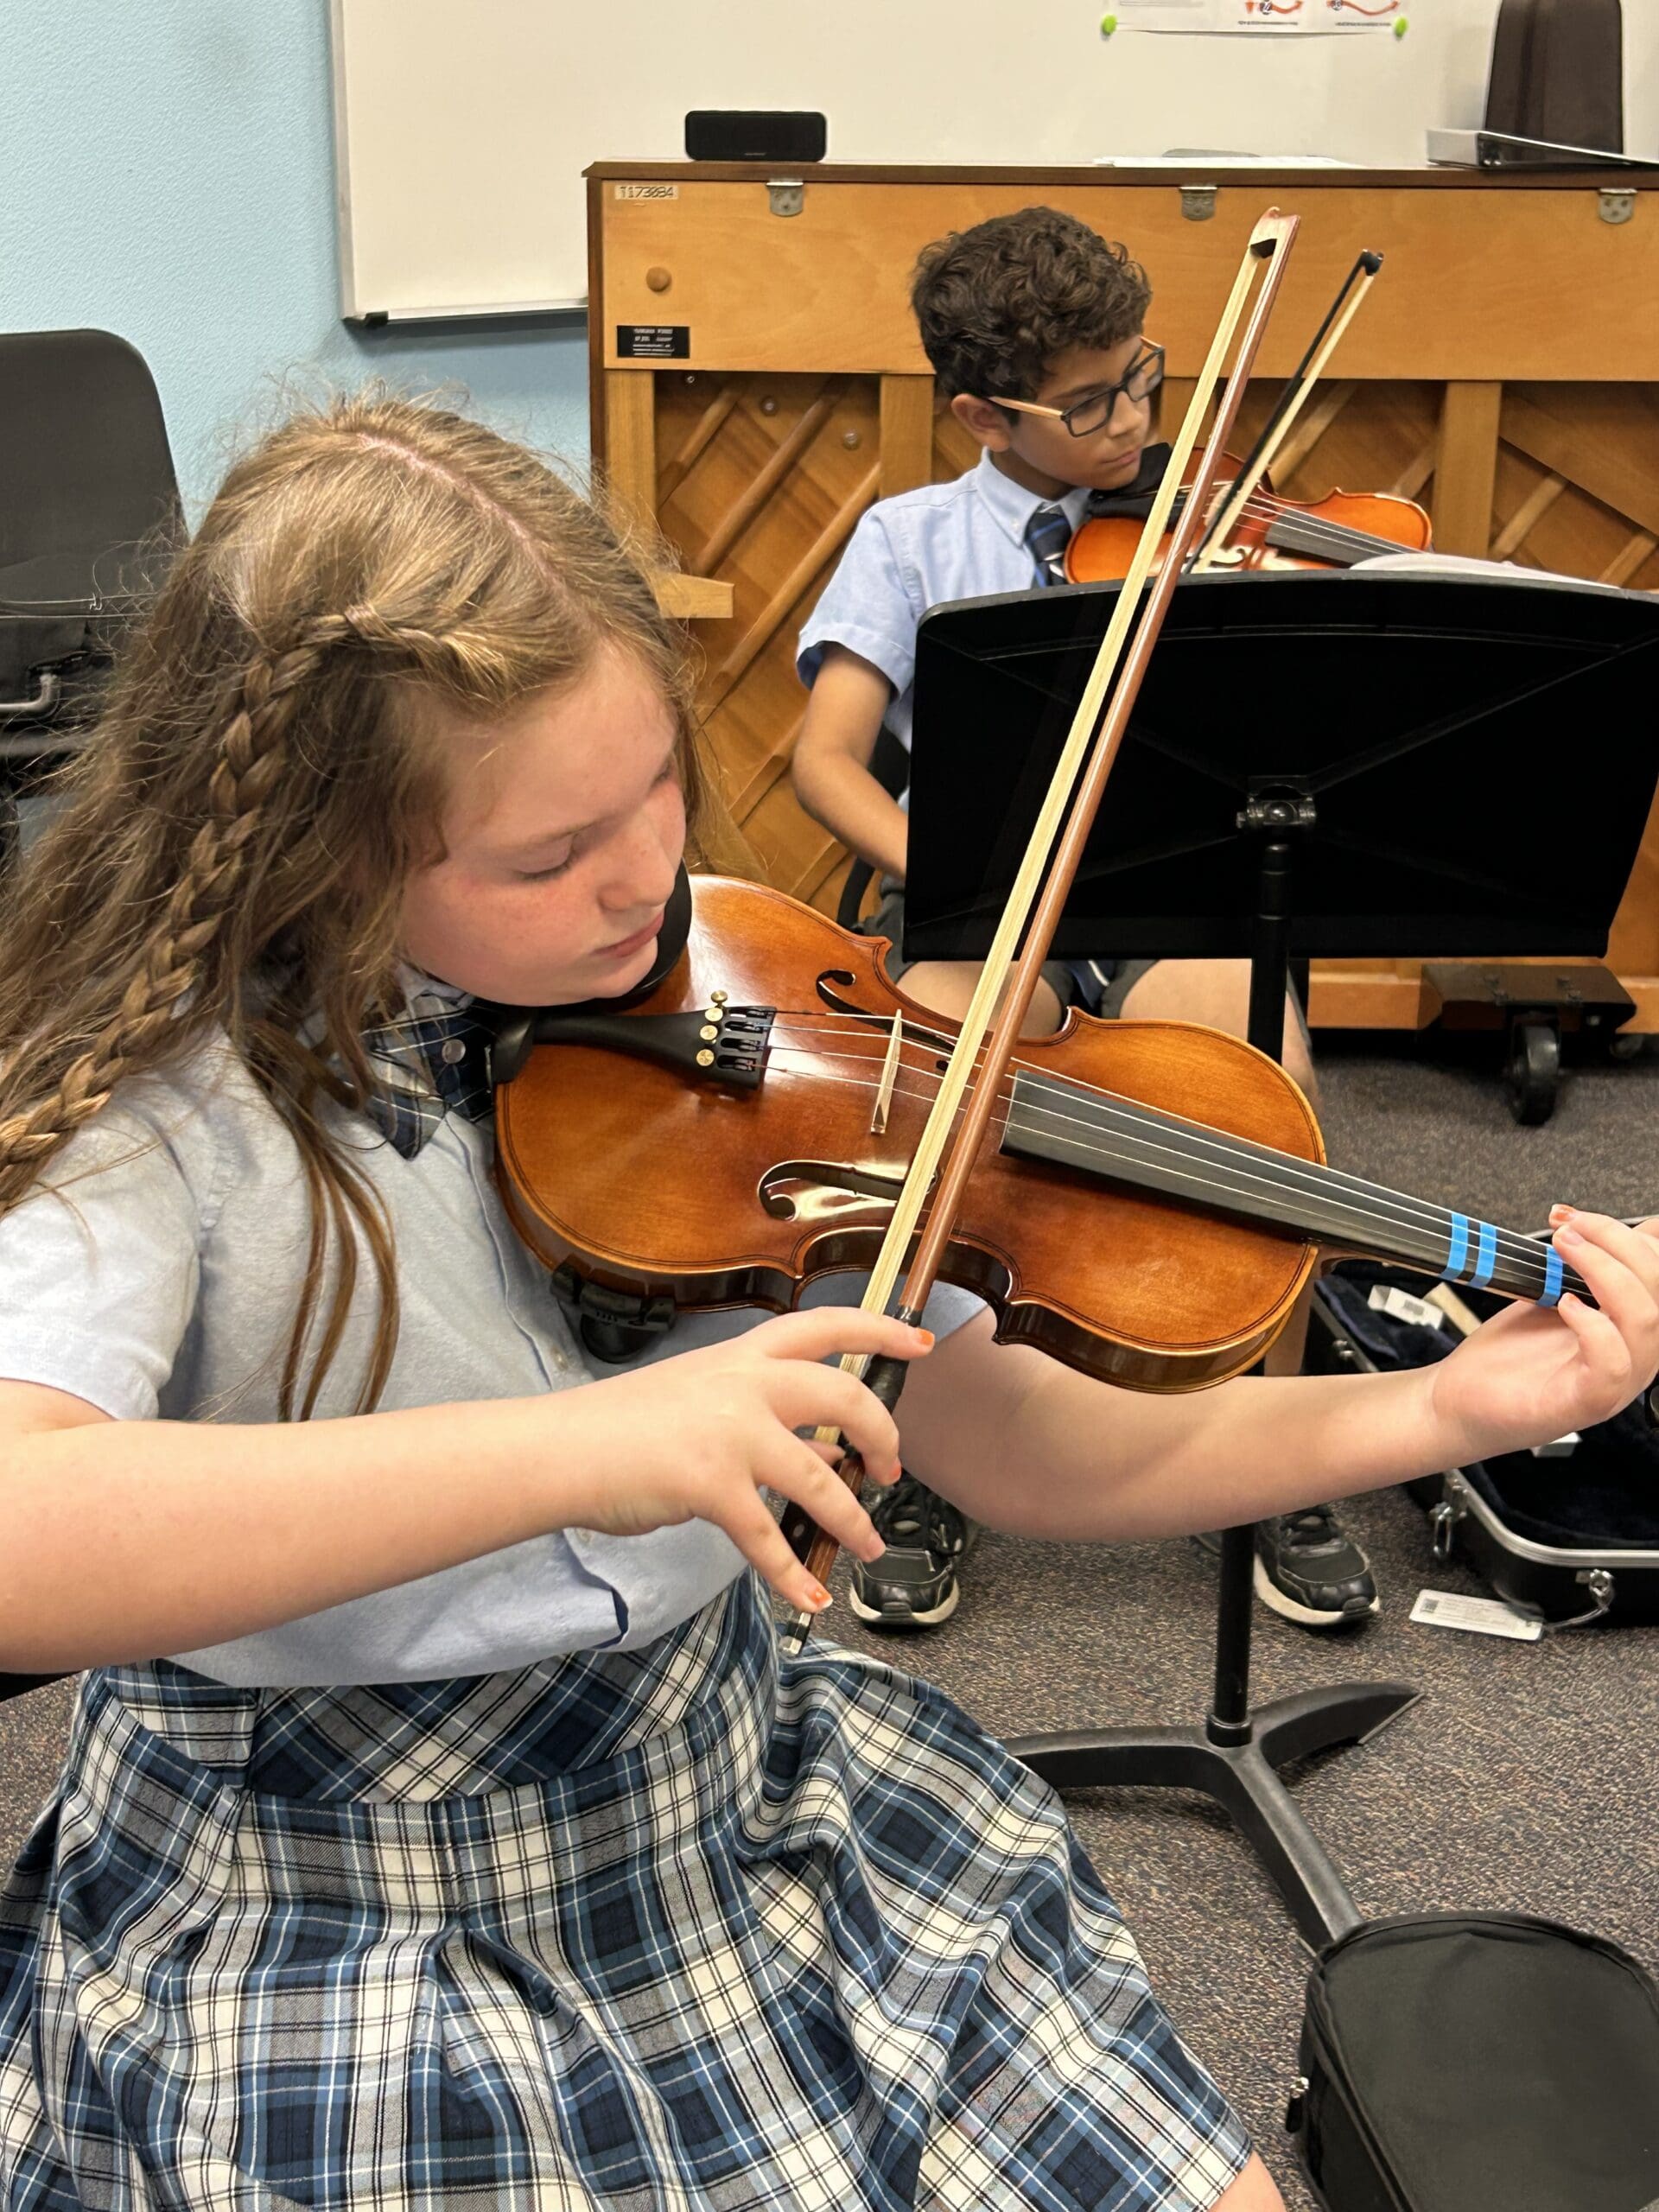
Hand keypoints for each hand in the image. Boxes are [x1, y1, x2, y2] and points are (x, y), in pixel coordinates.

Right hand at [555, 1307, 930, 1617]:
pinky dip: (794, 1574)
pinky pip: (769, 1537)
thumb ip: (761, 1420)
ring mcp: (730, 1432)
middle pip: (843, 1396)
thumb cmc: (622, 1428)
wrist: (561, 1450)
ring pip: (820, 1477)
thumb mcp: (701, 1403)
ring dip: (852, 1519)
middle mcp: (743, 1385)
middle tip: (891, 1469)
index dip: (879, 1330)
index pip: (823, 1325)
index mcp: (740, 1358)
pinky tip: (810, 1597)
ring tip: (870, 1544)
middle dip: (882, 1435)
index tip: (919, 1340)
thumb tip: (823, 1452)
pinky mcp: (711, 1483)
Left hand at [1428, 1211, 1658, 1461]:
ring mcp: (1616, 1383)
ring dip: (1603, 1270)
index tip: (1582, 1215)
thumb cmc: (1508, 1354)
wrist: (1460, 1402)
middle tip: (1568, 1227)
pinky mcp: (1585, 1402)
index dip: (1637, 1236)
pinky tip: (1564, 1304)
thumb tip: (1599, 1229)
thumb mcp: (1553, 1296)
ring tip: (1563, 1248)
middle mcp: (1634, 1355)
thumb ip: (1583, 1269)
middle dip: (1617, 1241)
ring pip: (1645, 1319)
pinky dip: (1592, 1324)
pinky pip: (1612, 1362)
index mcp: (1632, 1327)